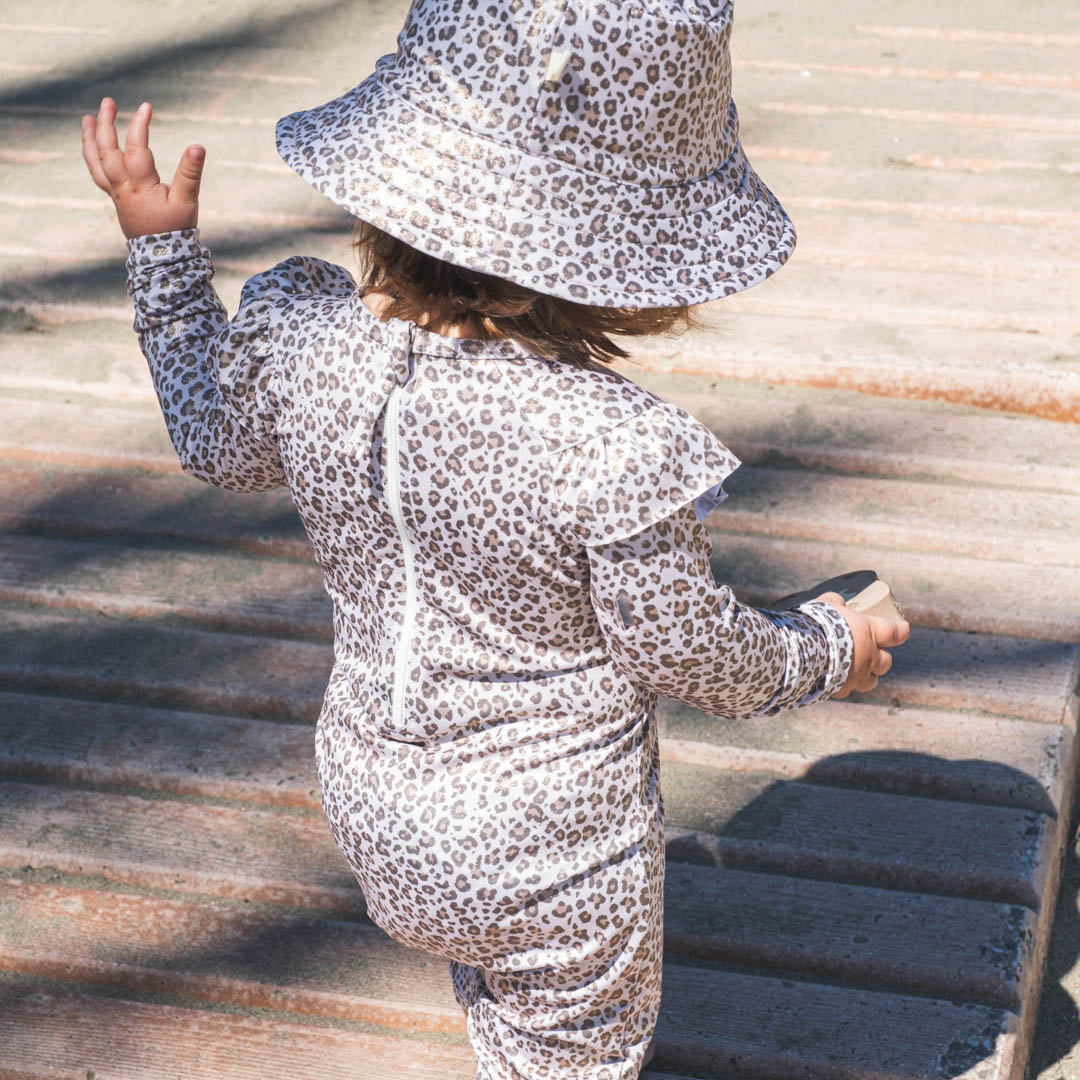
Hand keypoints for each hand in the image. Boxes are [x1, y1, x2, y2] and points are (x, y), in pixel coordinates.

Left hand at [82, 97, 204, 238]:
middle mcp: (122, 187)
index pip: (137, 147)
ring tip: (88, 119)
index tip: (146, 107)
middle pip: (106, 150)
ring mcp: (116, 193)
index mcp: (140, 185)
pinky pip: (98, 173)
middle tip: (108, 102)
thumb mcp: (188, 201)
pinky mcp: (117, 199)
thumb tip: (197, 147)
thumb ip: (191, 173)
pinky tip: (95, 147)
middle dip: (106, 124)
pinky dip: (93, 157)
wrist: (162, 257)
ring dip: (90, 139)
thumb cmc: (176, 228)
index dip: (140, 125)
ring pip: (95, 162)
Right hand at [815, 591, 909, 697]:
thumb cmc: (816, 624)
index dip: (901, 630)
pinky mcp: (840, 689)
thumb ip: (835, 602)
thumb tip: (838, 601)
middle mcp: (868, 657)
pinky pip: (847, 689)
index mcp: (869, 633)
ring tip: (857, 669)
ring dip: (868, 674)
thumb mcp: (826, 605)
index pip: (895, 633)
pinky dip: (843, 683)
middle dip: (881, 656)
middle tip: (872, 650)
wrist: (800, 652)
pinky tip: (833, 678)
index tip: (903, 628)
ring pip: (871, 681)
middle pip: (886, 661)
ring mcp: (856, 676)